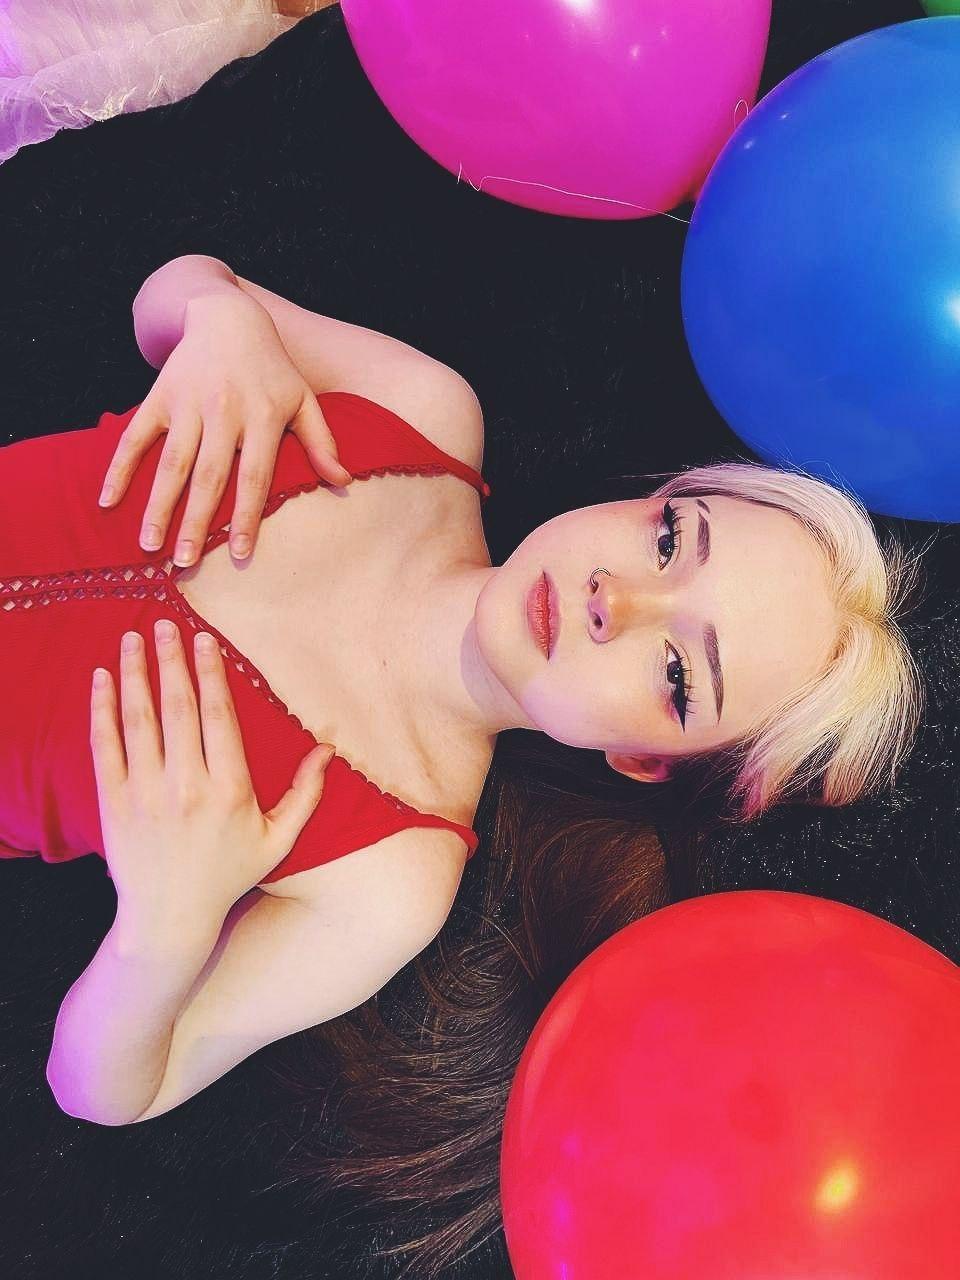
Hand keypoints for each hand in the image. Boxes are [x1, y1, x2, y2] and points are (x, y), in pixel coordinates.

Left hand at [90, 617, 334, 931]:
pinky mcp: (113, 803)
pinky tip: (101, 679)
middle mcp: (186, 787)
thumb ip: (305, 792)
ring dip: (134, 674)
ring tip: (131, 638)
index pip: (218, 717)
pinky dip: (101, 710)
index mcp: (229, 790)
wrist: (169, 918)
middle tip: (165, 622)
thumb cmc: (228, 876)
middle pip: (177, 708)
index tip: (204, 640)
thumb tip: (328, 748)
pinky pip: (104, 747)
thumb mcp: (278, 839)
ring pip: (139, 720)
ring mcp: (145, 794)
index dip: (210, 674)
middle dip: (171, 660)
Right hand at [98, 289, 352, 565]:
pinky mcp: (159, 396)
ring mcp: (187, 403)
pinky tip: (108, 501)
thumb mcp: (303, 399)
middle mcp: (224, 411)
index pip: (254, 477)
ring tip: (149, 546)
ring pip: (171, 462)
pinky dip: (120, 468)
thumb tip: (344, 482)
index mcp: (262, 416)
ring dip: (158, 506)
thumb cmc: (272, 368)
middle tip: (185, 563)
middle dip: (195, 522)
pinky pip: (135, 437)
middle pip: (208, 476)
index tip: (238, 554)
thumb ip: (321, 442)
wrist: (227, 316)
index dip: (245, 516)